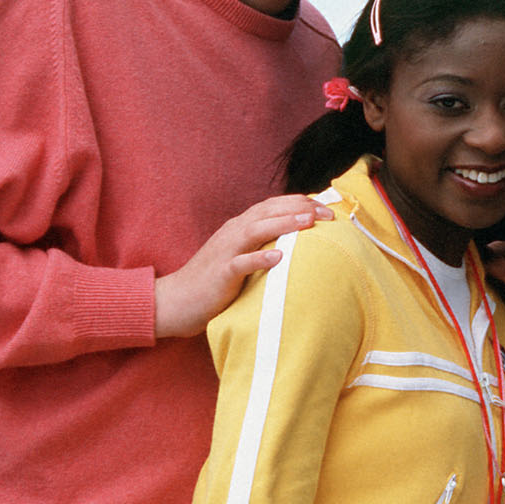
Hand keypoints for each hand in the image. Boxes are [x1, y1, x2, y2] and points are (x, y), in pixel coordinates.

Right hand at [154, 195, 331, 337]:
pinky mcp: (219, 274)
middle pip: (267, 212)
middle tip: (328, 213)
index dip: (300, 203)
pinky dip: (258, 258)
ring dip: (283, 224)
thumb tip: (297, 243)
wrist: (176, 300)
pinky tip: (278, 258)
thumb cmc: (214, 280)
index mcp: (240, 227)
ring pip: (255, 230)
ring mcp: (225, 251)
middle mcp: (233, 233)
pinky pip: (239, 263)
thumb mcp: (241, 255)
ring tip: (308, 222)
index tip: (327, 207)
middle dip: (299, 208)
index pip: (273, 206)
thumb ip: (263, 244)